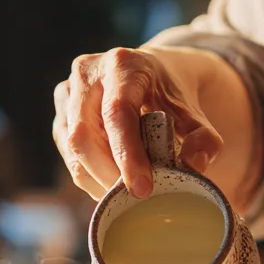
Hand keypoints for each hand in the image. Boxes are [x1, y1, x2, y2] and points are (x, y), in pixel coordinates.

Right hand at [52, 47, 224, 200]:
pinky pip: (67, 156)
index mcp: (123, 64)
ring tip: (124, 192)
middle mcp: (87, 72)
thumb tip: (194, 166)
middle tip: (133, 199)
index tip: (142, 189)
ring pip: (72, 150)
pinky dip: (89, 176)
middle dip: (108, 175)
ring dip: (97, 179)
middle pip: (85, 135)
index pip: (117, 112)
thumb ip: (203, 139)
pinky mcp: (60, 114)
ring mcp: (67, 93)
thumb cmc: (169, 95)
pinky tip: (110, 180)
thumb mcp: (194, 113)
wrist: (146, 76)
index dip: (127, 154)